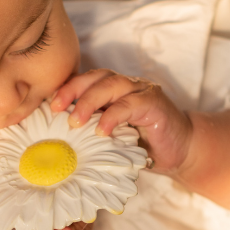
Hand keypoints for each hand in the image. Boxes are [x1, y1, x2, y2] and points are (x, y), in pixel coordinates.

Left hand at [50, 70, 192, 174]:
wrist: (181, 152)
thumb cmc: (143, 146)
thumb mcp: (112, 138)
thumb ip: (91, 132)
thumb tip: (57, 142)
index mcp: (113, 90)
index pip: (86, 80)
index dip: (67, 88)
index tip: (49, 105)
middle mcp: (127, 85)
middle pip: (96, 77)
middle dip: (73, 91)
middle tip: (57, 110)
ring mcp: (142, 91)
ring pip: (111, 85)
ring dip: (90, 102)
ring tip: (75, 122)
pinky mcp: (155, 103)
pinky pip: (130, 104)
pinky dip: (113, 116)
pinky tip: (102, 131)